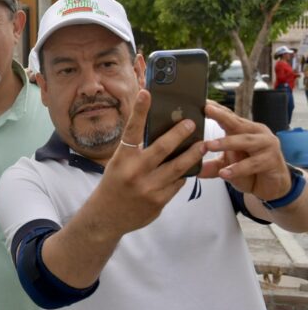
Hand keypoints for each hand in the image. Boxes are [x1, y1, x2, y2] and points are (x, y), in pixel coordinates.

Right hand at [93, 89, 205, 236]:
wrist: (106, 217)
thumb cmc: (113, 184)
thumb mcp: (118, 164)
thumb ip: (135, 152)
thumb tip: (158, 133)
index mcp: (122, 159)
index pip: (132, 131)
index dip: (139, 111)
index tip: (147, 93)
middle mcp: (134, 172)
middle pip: (162, 148)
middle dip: (179, 134)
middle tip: (192, 123)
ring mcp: (148, 188)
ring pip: (177, 167)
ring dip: (192, 155)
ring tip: (203, 145)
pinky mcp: (159, 201)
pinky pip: (177, 184)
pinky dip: (183, 174)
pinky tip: (190, 167)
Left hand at [200, 101, 290, 200]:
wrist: (273, 187)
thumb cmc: (250, 170)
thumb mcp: (226, 167)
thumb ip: (210, 166)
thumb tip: (191, 169)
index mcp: (243, 130)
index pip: (228, 116)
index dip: (215, 108)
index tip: (201, 101)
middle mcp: (255, 133)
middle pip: (237, 122)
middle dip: (221, 115)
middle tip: (206, 110)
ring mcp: (265, 145)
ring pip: (245, 140)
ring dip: (226, 143)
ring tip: (209, 145)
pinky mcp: (272, 160)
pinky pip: (253, 163)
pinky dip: (237, 168)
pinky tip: (224, 173)